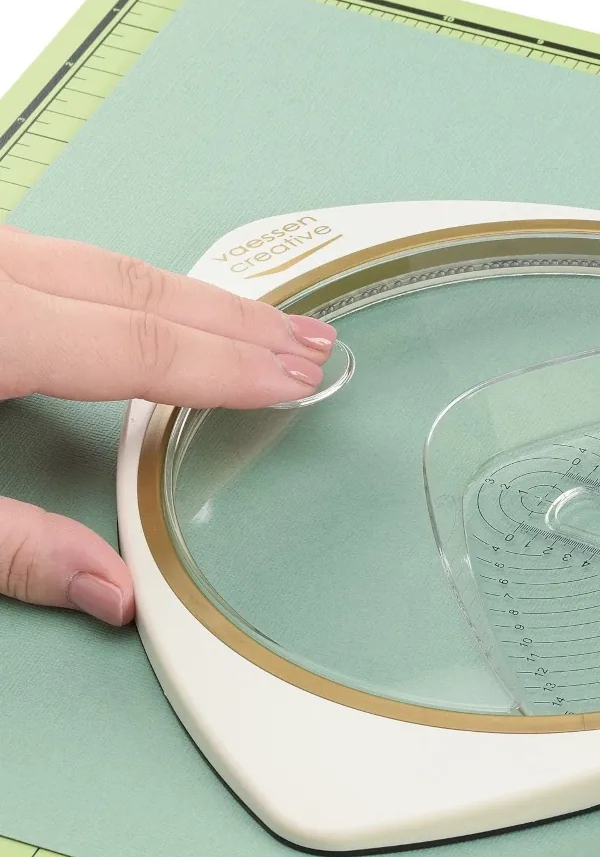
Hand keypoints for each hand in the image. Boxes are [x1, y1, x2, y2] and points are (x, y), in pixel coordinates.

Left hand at [0, 225, 336, 626]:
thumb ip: (12, 546)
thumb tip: (110, 594)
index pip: (140, 345)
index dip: (229, 367)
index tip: (295, 377)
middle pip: (144, 291)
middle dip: (241, 321)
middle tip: (312, 341)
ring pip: (114, 264)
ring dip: (202, 297)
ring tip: (268, 322)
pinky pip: (79, 262)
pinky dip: (145, 287)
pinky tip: (174, 306)